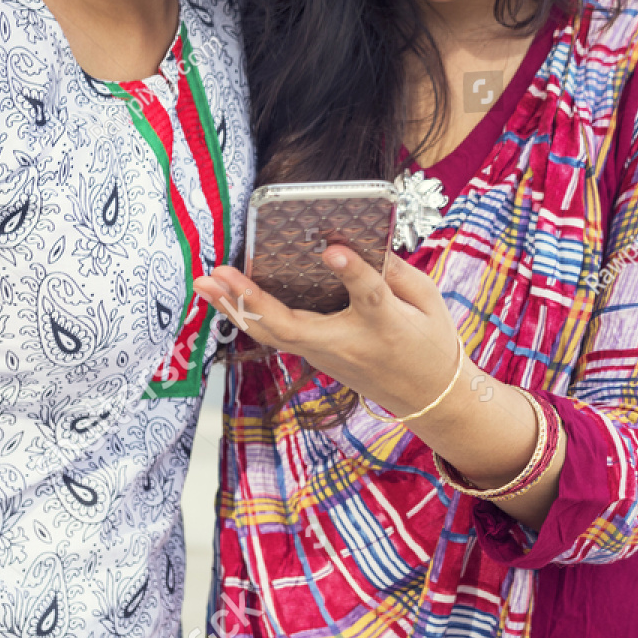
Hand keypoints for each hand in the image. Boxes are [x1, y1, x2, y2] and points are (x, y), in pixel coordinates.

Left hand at [193, 248, 462, 419]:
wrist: (428, 399)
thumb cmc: (433, 342)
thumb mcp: (429, 301)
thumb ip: (396, 269)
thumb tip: (364, 239)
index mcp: (386, 324)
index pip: (367, 295)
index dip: (351, 271)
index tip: (332, 249)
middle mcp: (349, 342)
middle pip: (292, 326)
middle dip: (252, 299)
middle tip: (221, 272)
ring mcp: (328, 356)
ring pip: (273, 335)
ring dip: (236, 308)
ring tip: (204, 282)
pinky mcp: (317, 359)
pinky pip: (276, 336)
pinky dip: (248, 316)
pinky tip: (225, 298)